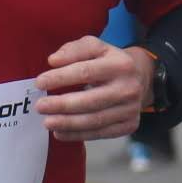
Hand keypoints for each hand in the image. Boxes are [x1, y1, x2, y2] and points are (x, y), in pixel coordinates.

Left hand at [32, 37, 154, 141]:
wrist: (141, 77)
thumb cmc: (110, 61)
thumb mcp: (95, 47)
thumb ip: (74, 50)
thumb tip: (53, 61)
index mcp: (120, 65)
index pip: (86, 72)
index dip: (61, 78)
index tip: (39, 83)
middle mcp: (129, 88)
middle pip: (90, 100)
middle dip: (62, 105)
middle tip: (40, 107)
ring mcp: (131, 109)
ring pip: (94, 120)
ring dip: (67, 123)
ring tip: (47, 122)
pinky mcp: (129, 125)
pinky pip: (100, 133)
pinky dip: (78, 135)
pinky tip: (60, 132)